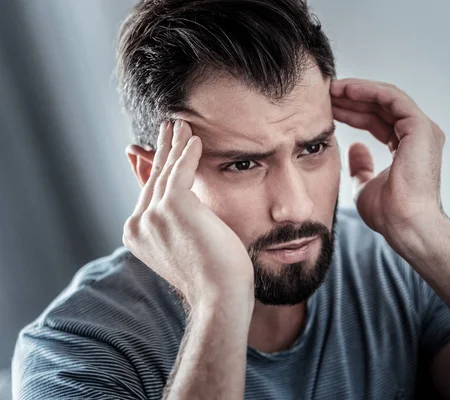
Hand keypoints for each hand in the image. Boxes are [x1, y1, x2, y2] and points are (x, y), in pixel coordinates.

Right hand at [122, 120, 253, 310]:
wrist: (219, 295)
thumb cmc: (212, 275)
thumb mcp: (188, 242)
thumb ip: (176, 218)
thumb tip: (178, 197)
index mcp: (137, 235)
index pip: (148, 192)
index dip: (155, 168)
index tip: (159, 150)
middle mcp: (138, 224)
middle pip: (154, 178)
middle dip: (163, 150)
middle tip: (168, 127)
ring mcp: (152, 215)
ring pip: (167, 171)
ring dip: (176, 145)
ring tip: (183, 125)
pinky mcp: (173, 205)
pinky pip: (182, 170)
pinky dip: (188, 152)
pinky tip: (195, 139)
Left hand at [331, 78, 445, 239]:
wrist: (405, 224)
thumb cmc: (389, 213)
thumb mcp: (366, 185)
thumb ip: (362, 166)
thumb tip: (356, 148)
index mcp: (409, 147)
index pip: (378, 120)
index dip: (352, 113)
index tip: (327, 109)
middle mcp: (419, 135)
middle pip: (380, 107)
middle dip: (351, 99)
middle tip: (325, 93)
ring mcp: (422, 129)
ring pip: (385, 98)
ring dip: (357, 91)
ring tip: (331, 89)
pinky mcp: (419, 127)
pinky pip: (391, 98)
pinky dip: (368, 91)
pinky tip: (346, 90)